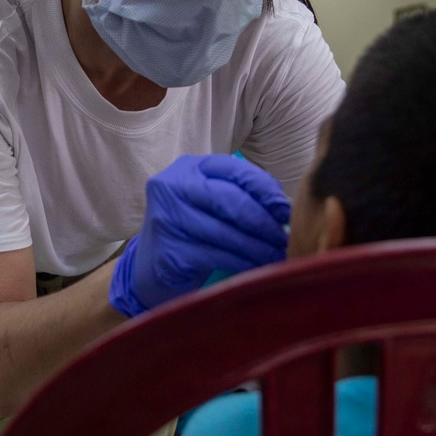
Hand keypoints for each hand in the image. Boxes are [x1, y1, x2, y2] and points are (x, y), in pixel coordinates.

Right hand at [110, 155, 290, 317]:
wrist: (150, 267)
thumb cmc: (191, 231)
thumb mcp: (210, 202)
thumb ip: (240, 196)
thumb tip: (284, 208)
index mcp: (189, 168)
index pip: (235, 170)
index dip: (265, 189)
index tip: (285, 210)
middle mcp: (172, 187)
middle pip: (230, 200)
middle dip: (263, 220)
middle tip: (284, 237)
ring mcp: (167, 218)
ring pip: (225, 231)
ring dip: (258, 246)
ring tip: (277, 254)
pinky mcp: (169, 251)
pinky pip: (217, 255)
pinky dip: (243, 262)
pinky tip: (258, 267)